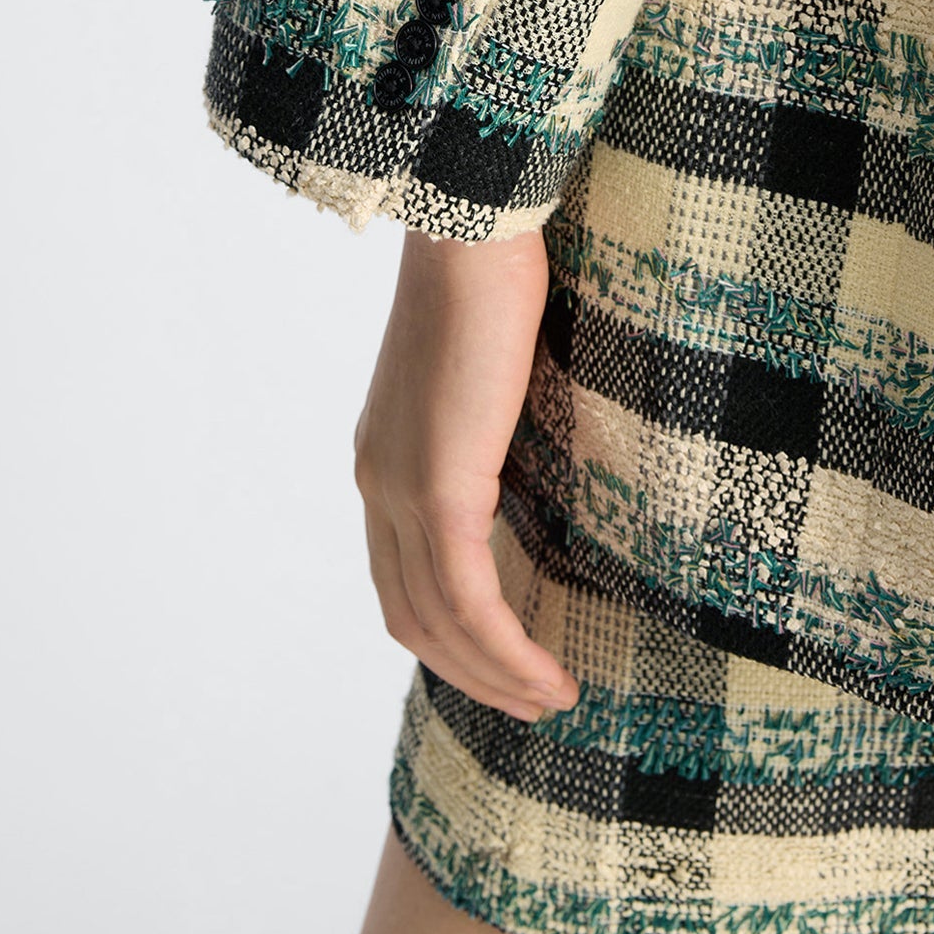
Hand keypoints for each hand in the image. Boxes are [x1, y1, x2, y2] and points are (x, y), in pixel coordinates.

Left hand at [353, 226, 579, 721]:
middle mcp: (379, 484)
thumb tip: (536, 463)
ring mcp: (401, 490)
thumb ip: (493, 430)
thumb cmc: (493, 278)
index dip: (449, 634)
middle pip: (411, 617)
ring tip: (553, 701)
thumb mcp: (489, 375)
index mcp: (385, 458)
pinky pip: (471, 598)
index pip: (402, 576)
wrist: (471, 232)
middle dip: (471, 673)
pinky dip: (506, 649)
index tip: (506, 662)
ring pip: (439, 623)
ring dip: (497, 676)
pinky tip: (547, 675)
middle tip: (533, 701)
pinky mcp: (440, 489)